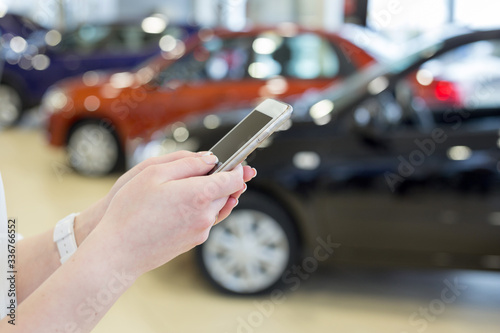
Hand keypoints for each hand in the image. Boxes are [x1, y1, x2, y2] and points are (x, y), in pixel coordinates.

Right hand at [89, 153, 253, 275]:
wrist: (119, 251)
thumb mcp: (153, 173)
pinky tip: (181, 206)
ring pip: (217, 207)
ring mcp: (201, 231)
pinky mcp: (193, 242)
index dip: (236, 167)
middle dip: (222, 180)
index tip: (234, 162)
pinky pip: (205, 221)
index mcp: (200, 194)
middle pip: (227, 193)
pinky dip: (200, 210)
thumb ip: (187, 162)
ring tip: (191, 187)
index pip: (234, 179)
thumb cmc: (130, 210)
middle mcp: (206, 215)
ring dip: (211, 195)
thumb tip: (209, 159)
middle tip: (208, 170)